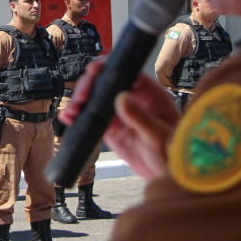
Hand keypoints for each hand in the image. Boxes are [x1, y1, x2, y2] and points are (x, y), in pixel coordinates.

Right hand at [63, 60, 179, 180]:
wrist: (166, 173)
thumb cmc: (173, 150)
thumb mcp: (159, 135)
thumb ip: (142, 118)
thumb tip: (122, 97)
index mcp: (147, 92)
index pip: (125, 71)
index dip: (107, 67)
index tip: (93, 71)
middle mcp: (130, 97)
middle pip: (103, 82)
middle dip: (88, 86)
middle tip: (80, 98)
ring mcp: (117, 111)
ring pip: (93, 98)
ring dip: (78, 101)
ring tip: (71, 112)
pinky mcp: (108, 126)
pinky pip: (89, 117)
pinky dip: (77, 116)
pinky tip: (68, 118)